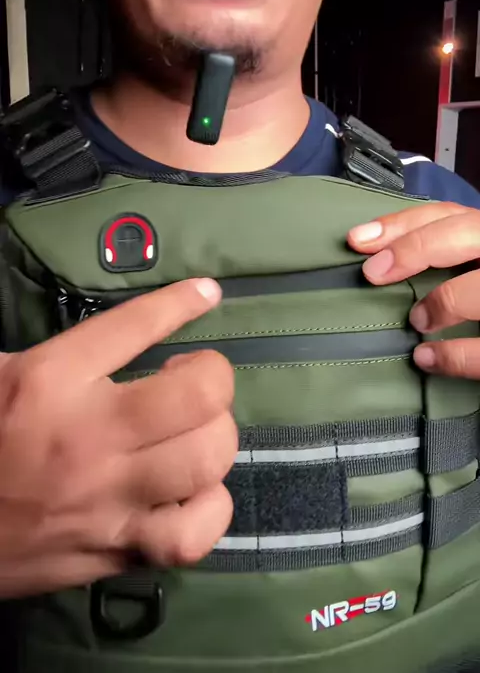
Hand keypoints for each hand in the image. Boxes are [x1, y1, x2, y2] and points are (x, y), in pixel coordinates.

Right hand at [0, 278, 236, 598]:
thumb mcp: (2, 373)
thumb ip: (64, 351)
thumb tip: (127, 330)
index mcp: (50, 380)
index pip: (134, 326)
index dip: (182, 303)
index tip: (206, 293)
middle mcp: (88, 436)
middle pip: (198, 397)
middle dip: (212, 379)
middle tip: (189, 383)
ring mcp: (106, 499)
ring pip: (205, 460)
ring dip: (215, 437)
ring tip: (196, 432)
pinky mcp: (114, 550)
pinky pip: (192, 534)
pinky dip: (210, 509)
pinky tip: (195, 492)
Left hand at [347, 202, 479, 377]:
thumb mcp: (475, 262)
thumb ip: (448, 257)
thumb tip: (382, 261)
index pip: (451, 215)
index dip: (402, 223)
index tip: (358, 239)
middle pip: (469, 232)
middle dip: (416, 248)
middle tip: (372, 272)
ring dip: (443, 301)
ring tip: (414, 321)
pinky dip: (455, 355)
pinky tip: (426, 358)